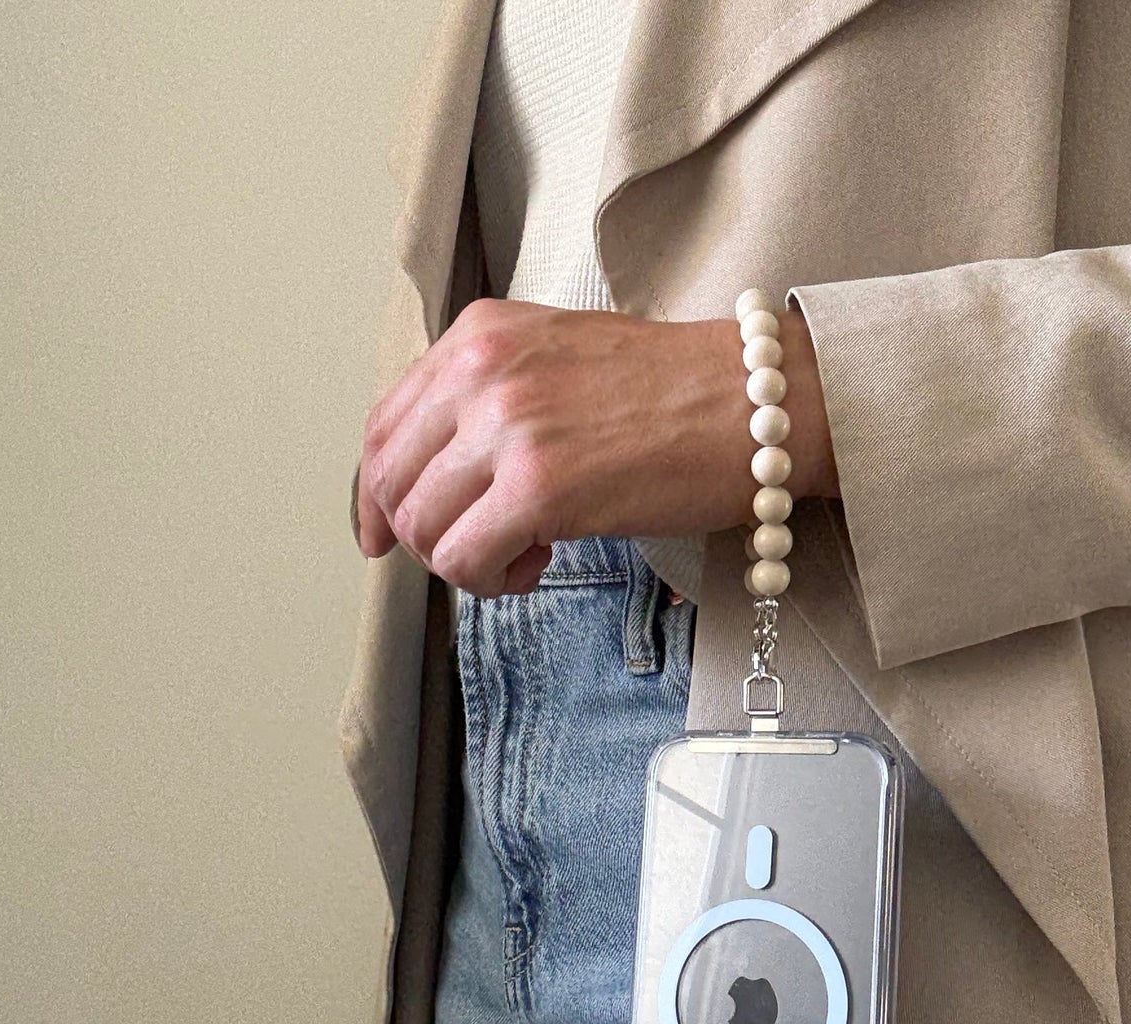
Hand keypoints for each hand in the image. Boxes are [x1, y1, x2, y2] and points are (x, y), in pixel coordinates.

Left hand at [350, 298, 837, 595]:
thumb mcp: (559, 360)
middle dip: (422, 537)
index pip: (383, 425)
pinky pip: (465, 562)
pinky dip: (490, 582)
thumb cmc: (677, 391)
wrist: (757, 404)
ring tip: (521, 555)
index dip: (373, 496)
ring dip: (463, 562)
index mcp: (481, 335)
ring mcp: (507, 428)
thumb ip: (490, 401)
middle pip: (391, 484)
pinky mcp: (539, 489)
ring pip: (423, 529)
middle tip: (475, 553)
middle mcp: (481, 371)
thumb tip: (436, 478)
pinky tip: (535, 566)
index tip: (382, 535)